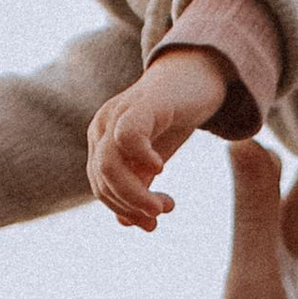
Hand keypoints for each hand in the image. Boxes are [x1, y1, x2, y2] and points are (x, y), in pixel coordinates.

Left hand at [88, 50, 235, 232]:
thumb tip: (125, 223)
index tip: (153, 224)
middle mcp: (103, 127)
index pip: (101, 188)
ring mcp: (119, 113)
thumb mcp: (152, 158)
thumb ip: (138, 185)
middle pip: (102, 180)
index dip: (124, 210)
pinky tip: (161, 167)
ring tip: (164, 205)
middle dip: (130, 206)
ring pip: (109, 165)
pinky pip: (127, 136)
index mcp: (101, 143)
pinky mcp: (142, 103)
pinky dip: (141, 158)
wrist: (196, 74)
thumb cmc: (172, 118)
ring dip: (135, 194)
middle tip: (161, 214)